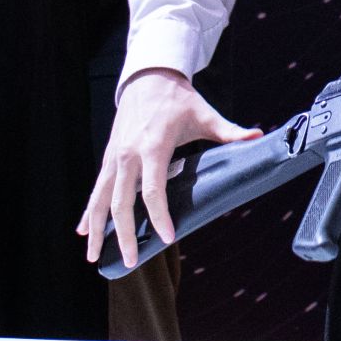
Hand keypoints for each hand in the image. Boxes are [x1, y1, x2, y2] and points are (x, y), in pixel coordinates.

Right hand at [78, 68, 260, 269]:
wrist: (147, 78)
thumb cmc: (178, 99)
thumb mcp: (204, 114)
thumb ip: (229, 131)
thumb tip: (258, 136)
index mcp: (153, 147)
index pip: (152, 189)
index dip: (159, 215)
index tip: (167, 237)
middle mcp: (128, 154)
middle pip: (122, 202)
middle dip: (124, 234)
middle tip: (131, 262)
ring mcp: (114, 157)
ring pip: (100, 199)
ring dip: (97, 228)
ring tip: (93, 257)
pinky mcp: (108, 157)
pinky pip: (96, 188)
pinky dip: (88, 210)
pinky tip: (82, 230)